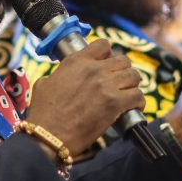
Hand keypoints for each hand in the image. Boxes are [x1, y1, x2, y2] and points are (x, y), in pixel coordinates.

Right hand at [25, 39, 144, 155]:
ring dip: (132, 85)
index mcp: (77, 61)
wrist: (47, 135)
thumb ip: (61, 73)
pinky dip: (138, 102)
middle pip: (123, 60)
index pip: (104, 45)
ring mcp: (106, 85)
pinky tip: (132, 107)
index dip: (108, 54)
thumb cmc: (43, 113)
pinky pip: (138, 96)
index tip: (108, 64)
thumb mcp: (46, 83)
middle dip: (123, 71)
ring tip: (127, 95)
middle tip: (119, 83)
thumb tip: (64, 76)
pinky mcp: (115, 103)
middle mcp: (94, 69)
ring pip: (134, 76)